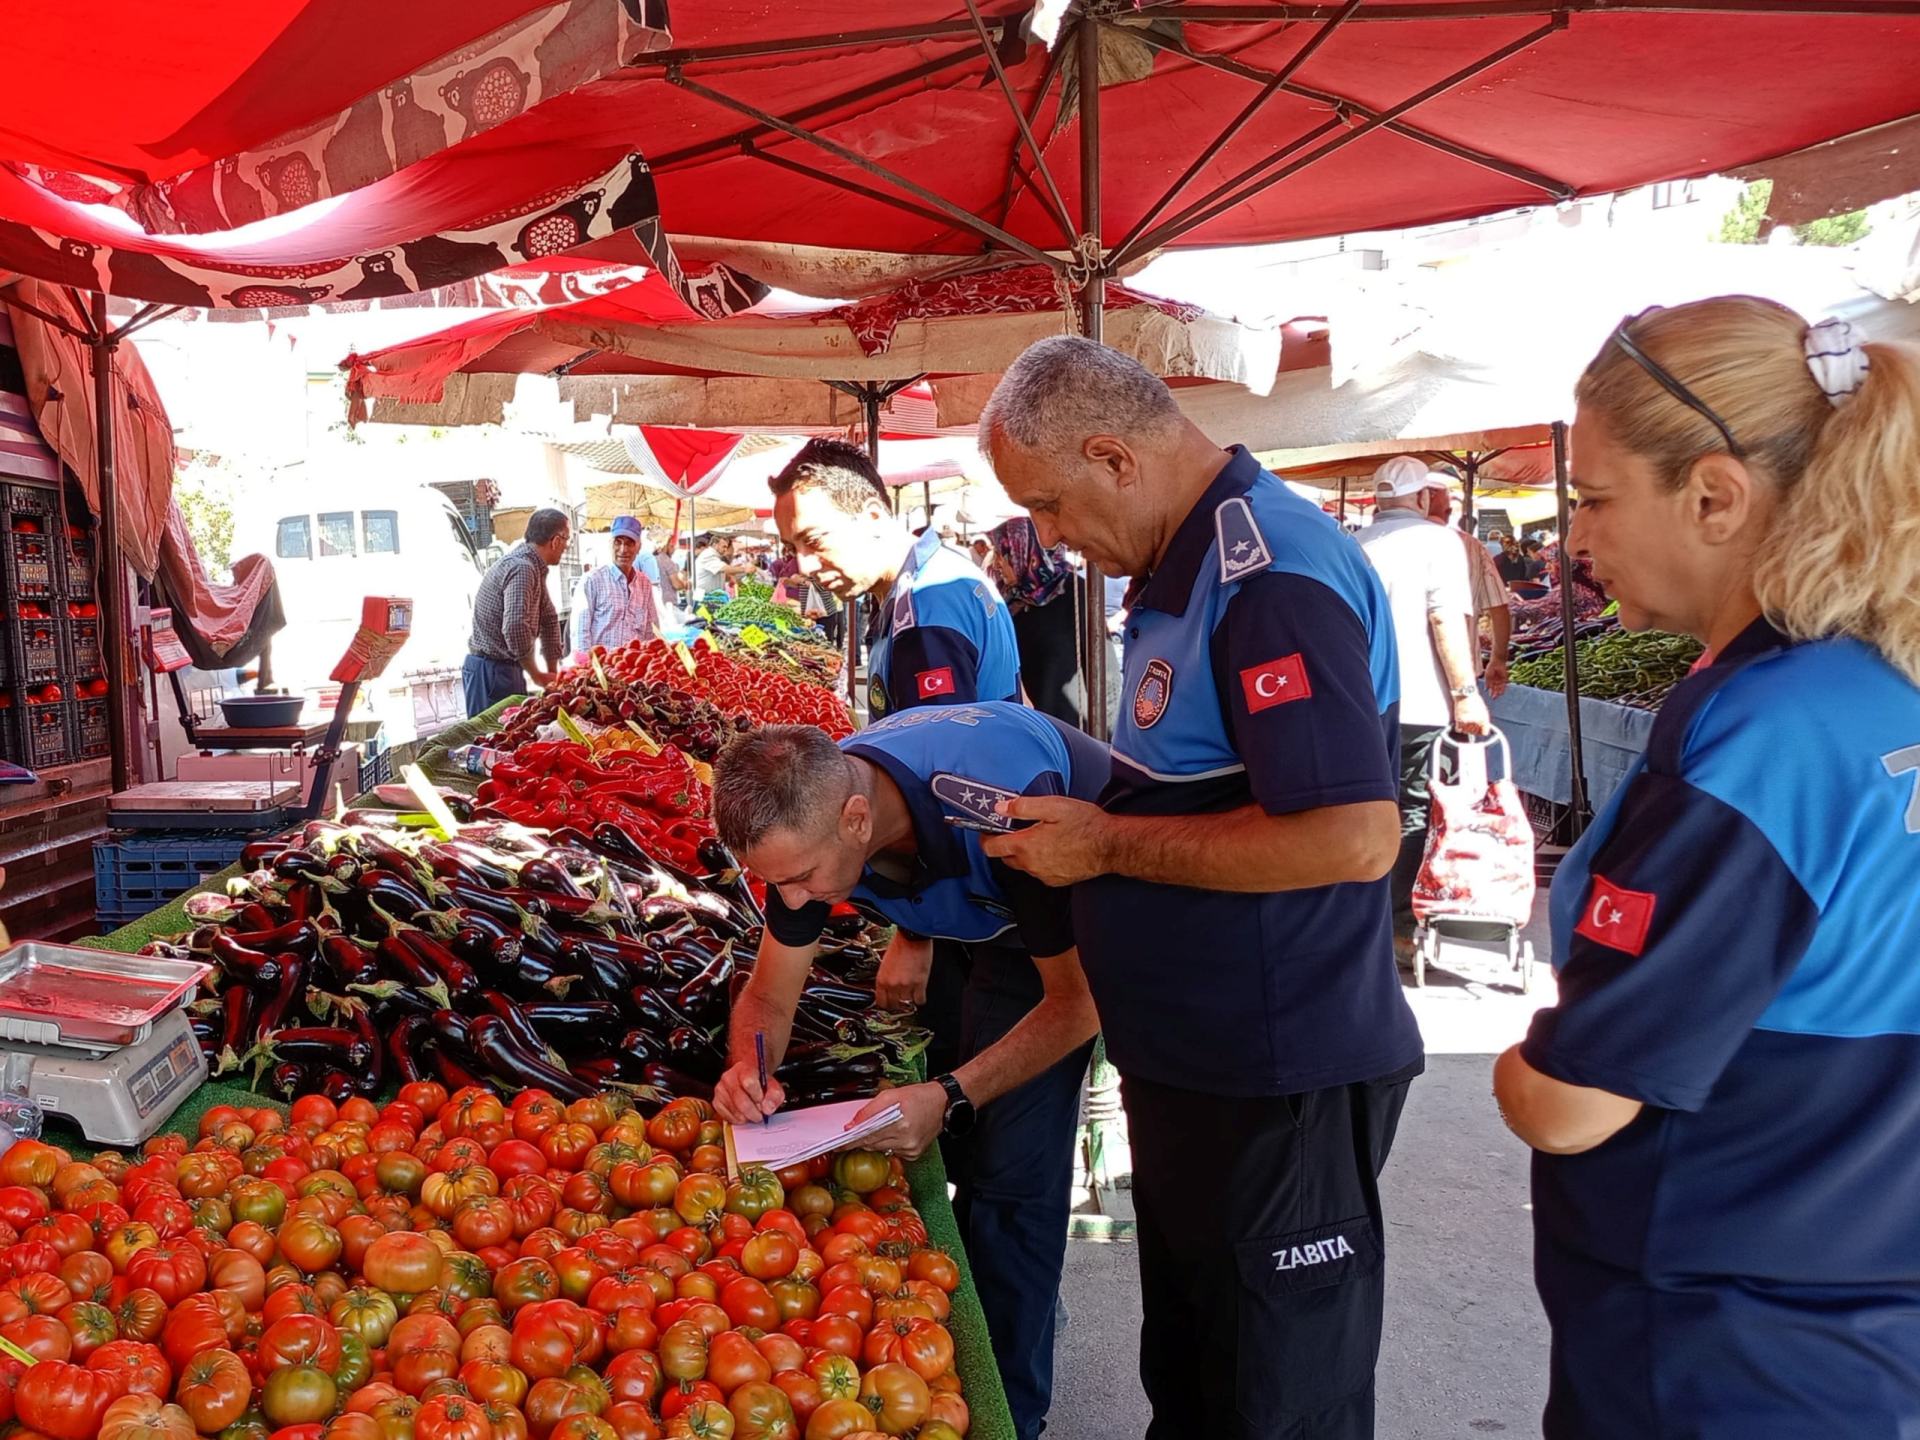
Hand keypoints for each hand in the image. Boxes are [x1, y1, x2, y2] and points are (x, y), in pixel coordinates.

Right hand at [714, 1059, 784, 1125]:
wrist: (747, 1078)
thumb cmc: (759, 1082)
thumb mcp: (773, 1085)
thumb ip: (775, 1095)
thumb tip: (768, 1108)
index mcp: (744, 1069)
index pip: (749, 1083)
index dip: (758, 1096)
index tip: (762, 1100)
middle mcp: (729, 1078)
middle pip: (741, 1102)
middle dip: (754, 1113)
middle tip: (760, 1114)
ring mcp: (720, 1090)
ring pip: (735, 1112)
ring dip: (747, 1117)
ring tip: (752, 1112)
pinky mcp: (716, 1102)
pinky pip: (729, 1118)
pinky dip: (739, 1120)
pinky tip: (743, 1113)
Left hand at [846, 1083, 945, 1160]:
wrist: (942, 1104)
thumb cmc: (918, 1096)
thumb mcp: (891, 1094)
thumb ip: (870, 1109)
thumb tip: (853, 1124)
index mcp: (900, 1123)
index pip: (868, 1134)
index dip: (852, 1140)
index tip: (839, 1144)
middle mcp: (906, 1139)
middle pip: (873, 1143)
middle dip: (860, 1140)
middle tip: (848, 1137)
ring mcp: (910, 1149)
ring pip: (881, 1148)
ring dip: (874, 1141)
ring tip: (876, 1129)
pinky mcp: (913, 1154)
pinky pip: (892, 1151)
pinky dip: (888, 1144)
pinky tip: (892, 1134)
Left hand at [874, 932, 932, 1011]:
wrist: (913, 936)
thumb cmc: (901, 944)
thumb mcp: (886, 962)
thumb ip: (886, 976)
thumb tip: (888, 986)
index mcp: (882, 979)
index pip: (881, 1002)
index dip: (886, 1004)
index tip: (890, 1003)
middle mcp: (892, 985)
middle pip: (893, 1006)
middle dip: (898, 1005)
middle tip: (901, 1001)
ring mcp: (906, 986)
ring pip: (907, 1004)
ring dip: (909, 1001)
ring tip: (911, 996)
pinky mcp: (920, 984)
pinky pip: (919, 1001)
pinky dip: (920, 999)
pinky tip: (920, 995)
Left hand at [979, 795, 1112, 886]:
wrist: (1110, 846)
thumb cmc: (1086, 825)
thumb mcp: (1053, 806)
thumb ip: (1022, 807)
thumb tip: (1001, 808)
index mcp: (1026, 845)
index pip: (991, 848)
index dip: (985, 838)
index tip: (987, 830)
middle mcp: (1031, 864)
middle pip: (1005, 857)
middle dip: (1006, 844)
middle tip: (1016, 829)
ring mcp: (1043, 875)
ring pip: (1022, 865)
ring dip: (1023, 852)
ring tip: (1040, 836)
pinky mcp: (1055, 880)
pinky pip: (1038, 871)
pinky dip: (1039, 861)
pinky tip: (1053, 848)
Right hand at [1451, 689, 1491, 735]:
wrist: (1466, 695)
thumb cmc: (1475, 701)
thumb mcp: (1484, 712)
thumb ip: (1484, 722)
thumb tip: (1481, 728)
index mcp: (1484, 720)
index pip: (1484, 733)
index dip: (1481, 731)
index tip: (1479, 729)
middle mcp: (1476, 723)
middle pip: (1474, 733)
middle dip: (1473, 729)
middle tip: (1471, 723)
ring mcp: (1467, 722)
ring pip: (1466, 732)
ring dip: (1465, 728)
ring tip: (1466, 721)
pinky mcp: (1459, 720)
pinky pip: (1459, 729)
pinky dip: (1459, 727)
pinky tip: (1461, 722)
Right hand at [1483, 659, 1509, 699]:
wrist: (1497, 662)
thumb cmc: (1490, 668)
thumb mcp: (1487, 676)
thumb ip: (1487, 683)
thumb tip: (1486, 690)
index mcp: (1491, 681)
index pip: (1491, 688)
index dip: (1491, 692)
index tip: (1490, 696)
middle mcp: (1496, 681)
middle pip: (1495, 689)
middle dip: (1494, 693)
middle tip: (1493, 698)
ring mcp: (1500, 680)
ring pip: (1500, 688)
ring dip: (1498, 692)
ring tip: (1497, 696)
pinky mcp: (1505, 679)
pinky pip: (1504, 685)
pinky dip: (1503, 689)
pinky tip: (1502, 692)